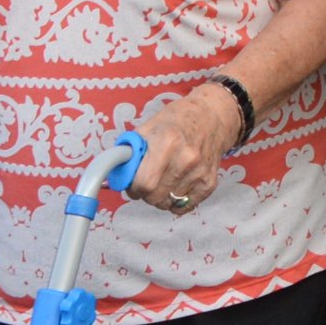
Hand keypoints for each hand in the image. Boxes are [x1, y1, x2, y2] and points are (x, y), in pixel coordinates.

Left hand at [131, 82, 248, 210]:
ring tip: (162, 180)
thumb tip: (114, 174)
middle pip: (155, 197)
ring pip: (168, 203)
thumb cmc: (178, 120)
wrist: (212, 117)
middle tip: (146, 181)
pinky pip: (185, 207)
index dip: (133, 186)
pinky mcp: (209, 183)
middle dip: (145, 193)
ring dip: (160, 197)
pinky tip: (175, 185)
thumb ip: (130, 151)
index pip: (144, 183)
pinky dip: (175, 201)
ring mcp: (199, 172)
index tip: (133, 181)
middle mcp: (186, 159)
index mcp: (168, 142)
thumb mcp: (149, 127)